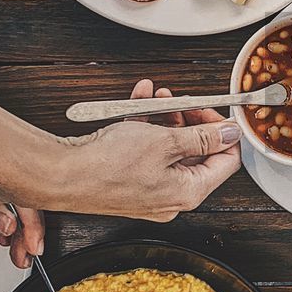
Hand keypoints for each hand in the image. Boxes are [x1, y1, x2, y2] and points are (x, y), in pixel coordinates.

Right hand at [58, 80, 241, 220]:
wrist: (62, 175)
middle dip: (189, 119)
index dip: (223, 132)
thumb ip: (202, 137)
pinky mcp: (131, 179)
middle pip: (196, 152)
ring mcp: (150, 188)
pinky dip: (145, 124)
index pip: (226, 162)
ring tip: (157, 96)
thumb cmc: (108, 166)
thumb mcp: (165, 142)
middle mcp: (171, 195)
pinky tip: (138, 101)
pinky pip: (147, 149)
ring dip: (166, 116)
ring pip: (169, 146)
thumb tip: (229, 133)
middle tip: (182, 101)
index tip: (213, 112)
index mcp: (188, 192)